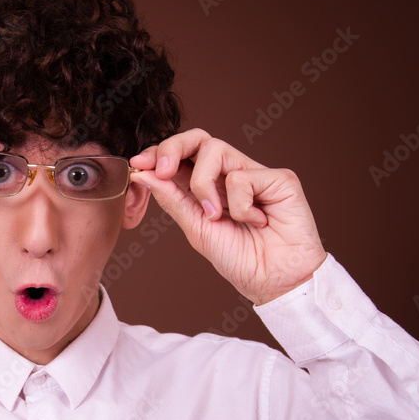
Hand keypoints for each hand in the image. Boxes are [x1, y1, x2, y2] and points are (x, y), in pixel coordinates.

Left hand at [129, 129, 326, 304]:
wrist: (272, 281)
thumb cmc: (239, 258)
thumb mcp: (195, 228)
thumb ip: (172, 199)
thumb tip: (144, 174)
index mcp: (208, 185)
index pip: (182, 155)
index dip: (158, 153)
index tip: (138, 165)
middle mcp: (230, 174)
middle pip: (198, 138)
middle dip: (172, 148)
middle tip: (162, 170)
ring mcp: (255, 173)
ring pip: (215, 150)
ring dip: (204, 185)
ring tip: (216, 216)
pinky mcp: (280, 178)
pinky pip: (243, 176)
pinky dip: (241, 205)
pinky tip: (257, 221)